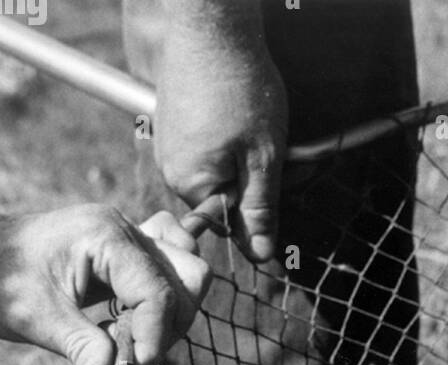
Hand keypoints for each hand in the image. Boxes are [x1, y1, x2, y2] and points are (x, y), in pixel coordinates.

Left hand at [0, 196, 210, 364]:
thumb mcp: (35, 317)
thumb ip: (81, 347)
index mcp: (104, 236)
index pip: (157, 289)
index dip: (156, 333)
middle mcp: (126, 230)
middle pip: (190, 275)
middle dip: (171, 322)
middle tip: (136, 351)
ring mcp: (132, 237)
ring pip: (190, 272)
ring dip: (174, 312)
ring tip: (135, 336)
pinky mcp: (131, 252)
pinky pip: (174, 266)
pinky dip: (169, 296)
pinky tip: (138, 315)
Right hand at [153, 14, 286, 262]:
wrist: (210, 26)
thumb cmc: (240, 88)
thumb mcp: (263, 157)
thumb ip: (260, 209)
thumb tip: (260, 255)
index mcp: (191, 184)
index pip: (228, 226)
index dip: (258, 212)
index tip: (277, 182)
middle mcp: (172, 169)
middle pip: (224, 200)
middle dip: (254, 184)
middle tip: (275, 150)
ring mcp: (171, 144)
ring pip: (220, 173)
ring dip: (246, 160)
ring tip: (258, 127)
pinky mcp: (177, 123)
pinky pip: (211, 149)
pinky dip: (233, 140)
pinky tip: (242, 115)